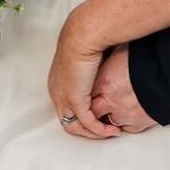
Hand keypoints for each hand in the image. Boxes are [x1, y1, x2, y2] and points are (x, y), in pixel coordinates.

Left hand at [47, 20, 116, 140]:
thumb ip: (93, 68)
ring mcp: (64, 98)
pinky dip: (99, 130)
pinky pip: (87, 123)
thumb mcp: (88, 58)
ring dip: (94, 133)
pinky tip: (112, 131)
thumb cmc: (86, 40)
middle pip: (69, 122)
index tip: (100, 117)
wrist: (82, 36)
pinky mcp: (75, 100)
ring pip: (75, 127)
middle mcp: (58, 93)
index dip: (83, 116)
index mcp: (58, 83)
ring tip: (110, 133)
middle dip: (88, 129)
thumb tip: (105, 68)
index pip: (67, 108)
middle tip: (105, 130)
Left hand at [91, 45, 157, 132]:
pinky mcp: (138, 123)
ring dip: (110, 117)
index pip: (86, 92)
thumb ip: (111, 58)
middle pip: (93, 111)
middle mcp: (111, 100)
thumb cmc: (152, 59)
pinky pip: (126, 128)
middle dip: (95, 108)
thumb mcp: (125, 50)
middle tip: (99, 104)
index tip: (89, 90)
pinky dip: (126, 123)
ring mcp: (124, 114)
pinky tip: (129, 115)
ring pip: (107, 122)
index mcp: (105, 81)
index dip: (87, 92)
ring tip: (117, 108)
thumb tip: (106, 52)